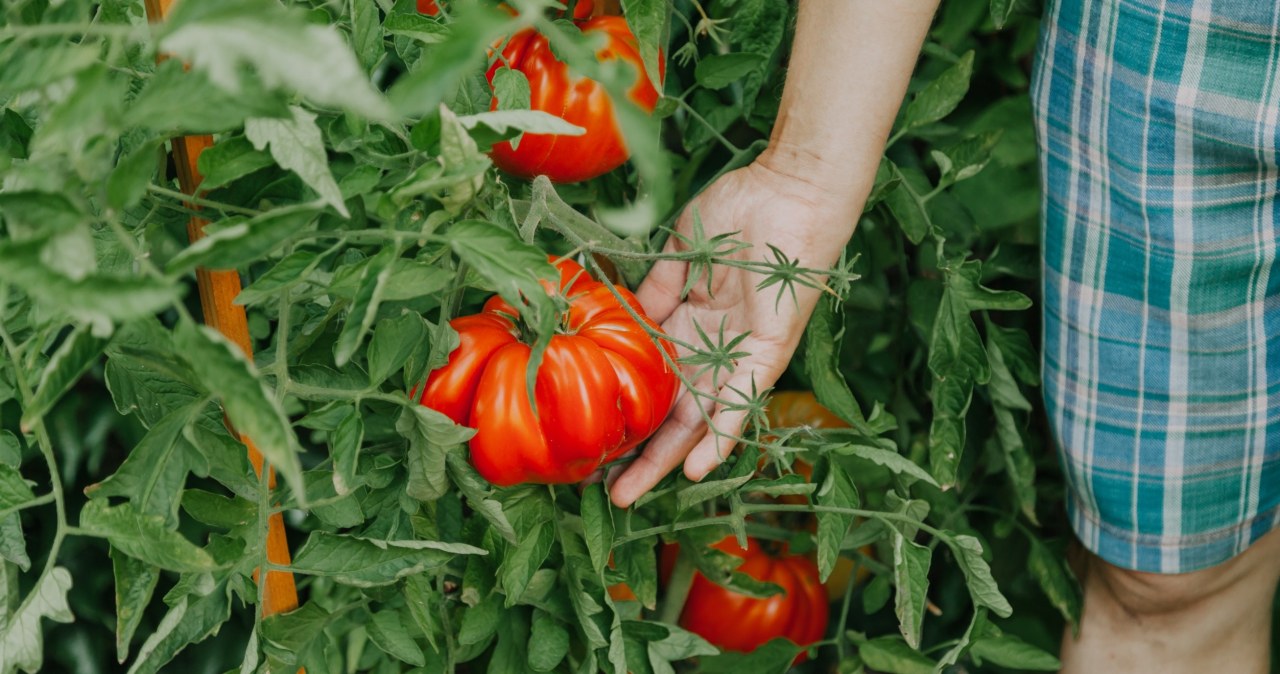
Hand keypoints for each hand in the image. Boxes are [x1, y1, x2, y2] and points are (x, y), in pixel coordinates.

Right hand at [608, 153, 864, 507]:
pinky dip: (721, 434)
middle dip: (645, 454)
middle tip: (612, 492)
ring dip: (673, 458)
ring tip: (636, 491)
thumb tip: (619, 322)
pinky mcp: (769, 350)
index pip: (655, 383)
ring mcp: (741, 353)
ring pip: (703, 419)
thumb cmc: (741, 210)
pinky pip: (742, 399)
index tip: (597, 441)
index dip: (629, 412)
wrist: (791, 188)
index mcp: (691, 325)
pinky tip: (697, 468)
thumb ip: (654, 292)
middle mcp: (715, 349)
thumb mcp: (680, 254)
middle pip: (676, 414)